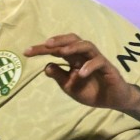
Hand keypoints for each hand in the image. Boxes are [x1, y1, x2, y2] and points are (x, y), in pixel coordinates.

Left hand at [25, 33, 139, 111]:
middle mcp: (85, 55)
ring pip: (87, 45)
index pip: (57, 49)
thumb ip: (59, 76)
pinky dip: (89, 66)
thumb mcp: (70, 86)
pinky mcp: (108, 67)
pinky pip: (98, 62)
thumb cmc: (91, 91)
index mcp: (74, 59)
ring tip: (61, 51)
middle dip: (58, 40)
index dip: (42, 49)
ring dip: (73, 47)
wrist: (113, 100)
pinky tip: (80, 73)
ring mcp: (97, 60)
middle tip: (45, 44)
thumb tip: (46, 66)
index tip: (26, 52)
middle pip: (72, 40)